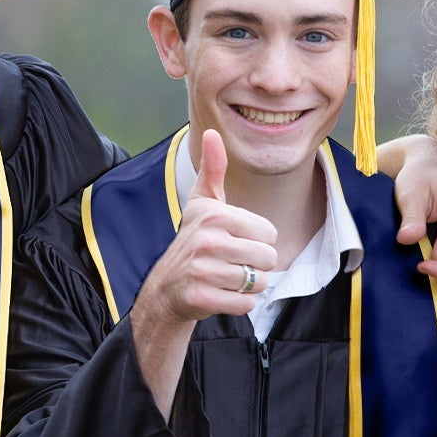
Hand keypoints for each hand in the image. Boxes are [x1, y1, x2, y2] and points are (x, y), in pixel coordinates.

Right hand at [137, 130, 278, 325]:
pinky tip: (221, 294)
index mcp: (215, 215)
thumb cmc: (194, 240)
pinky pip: (245, 304)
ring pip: (258, 282)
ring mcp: (202, 271)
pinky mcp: (201, 297)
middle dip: (256, 265)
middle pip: (268, 258)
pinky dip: (239, 303)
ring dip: (248, 285)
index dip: (258, 241)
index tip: (235, 242)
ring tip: (226, 278)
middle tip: (232, 263)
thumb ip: (213, 169)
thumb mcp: (203, 203)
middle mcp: (207, 241)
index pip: (269, 233)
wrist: (167, 286)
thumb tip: (212, 132)